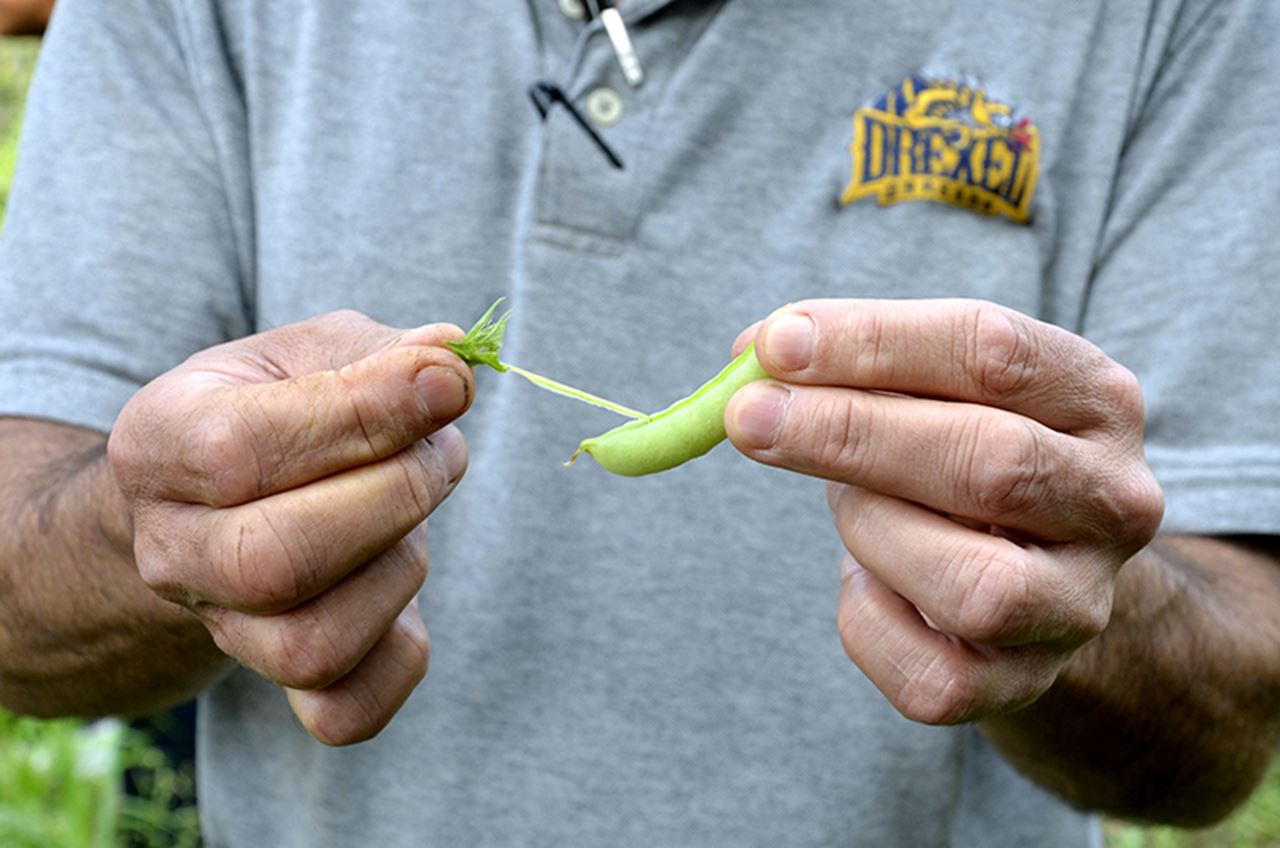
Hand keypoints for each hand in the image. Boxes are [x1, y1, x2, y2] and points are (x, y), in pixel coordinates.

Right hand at [108, 311, 472, 743]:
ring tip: (419, 507)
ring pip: (315, 644)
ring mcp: (222, 627)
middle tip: (440, 450)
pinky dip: (401, 657)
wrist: (220, 500)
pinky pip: (346, 712)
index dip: (365, 415)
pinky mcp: (280, 682)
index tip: (446, 383)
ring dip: (403, 567)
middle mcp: (171, 549)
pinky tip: (404, 583)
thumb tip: (449, 363)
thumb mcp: (311, 353)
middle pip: (275, 561)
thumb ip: (380, 353)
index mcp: (159, 442)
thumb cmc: (277, 409)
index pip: (243, 450)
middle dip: (394, 496)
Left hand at [726, 299, 1164, 723]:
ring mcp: (1080, 604)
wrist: (1031, 576)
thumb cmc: (957, 453)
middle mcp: (1114, 502)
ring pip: (974, 585)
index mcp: (1097, 400)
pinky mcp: (1025, 684)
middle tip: (747, 417)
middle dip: (850, 434)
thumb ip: (855, 366)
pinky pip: (930, 676)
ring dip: (872, 532)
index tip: (775, 343)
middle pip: (992, 463)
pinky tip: (864, 580)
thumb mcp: (932, 390)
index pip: (993, 352)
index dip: (874, 342)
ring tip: (850, 507)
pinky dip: (866, 620)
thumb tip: (754, 353)